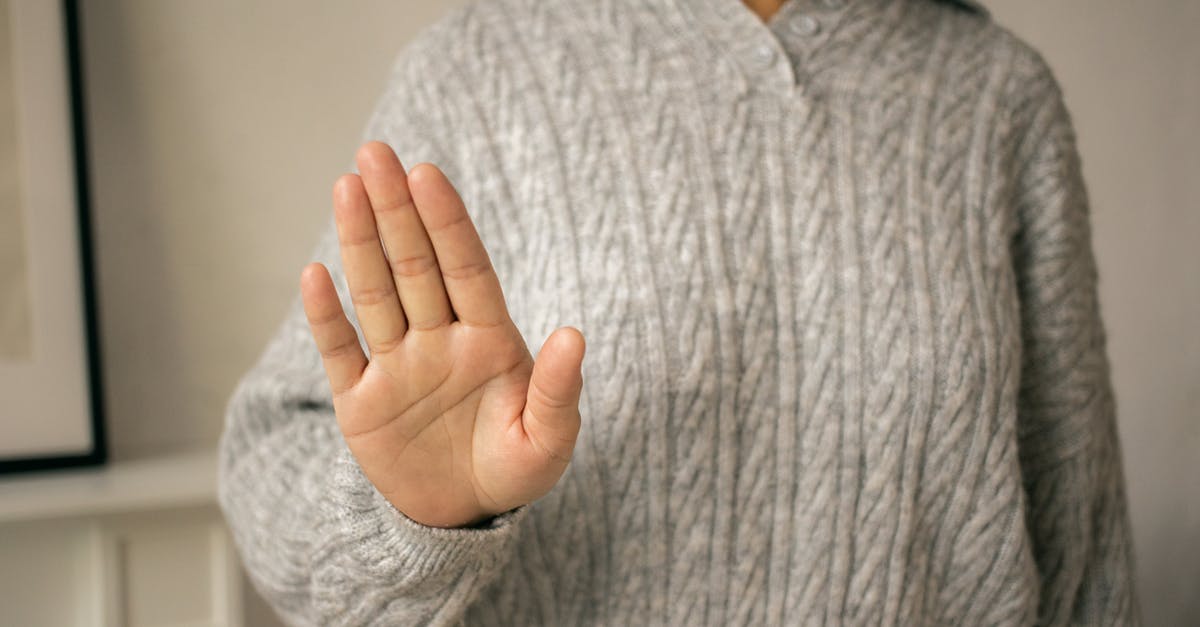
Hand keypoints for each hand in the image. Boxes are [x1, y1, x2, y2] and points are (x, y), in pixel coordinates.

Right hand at [300, 141, 585, 527]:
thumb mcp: (548, 439)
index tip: (427, 174)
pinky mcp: (361, 403)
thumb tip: (573, 335)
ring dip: (360, 243)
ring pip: (375, 294)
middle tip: (374, 153)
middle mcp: (439, 341)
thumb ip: (559, 389)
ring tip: (346, 187)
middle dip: (396, 211)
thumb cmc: (515, 469)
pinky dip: (327, 317)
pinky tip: (315, 274)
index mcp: (489, 340)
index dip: (446, 222)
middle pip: (414, 266)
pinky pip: (341, 352)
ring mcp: (397, 367)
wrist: (465, 516)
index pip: (465, 269)